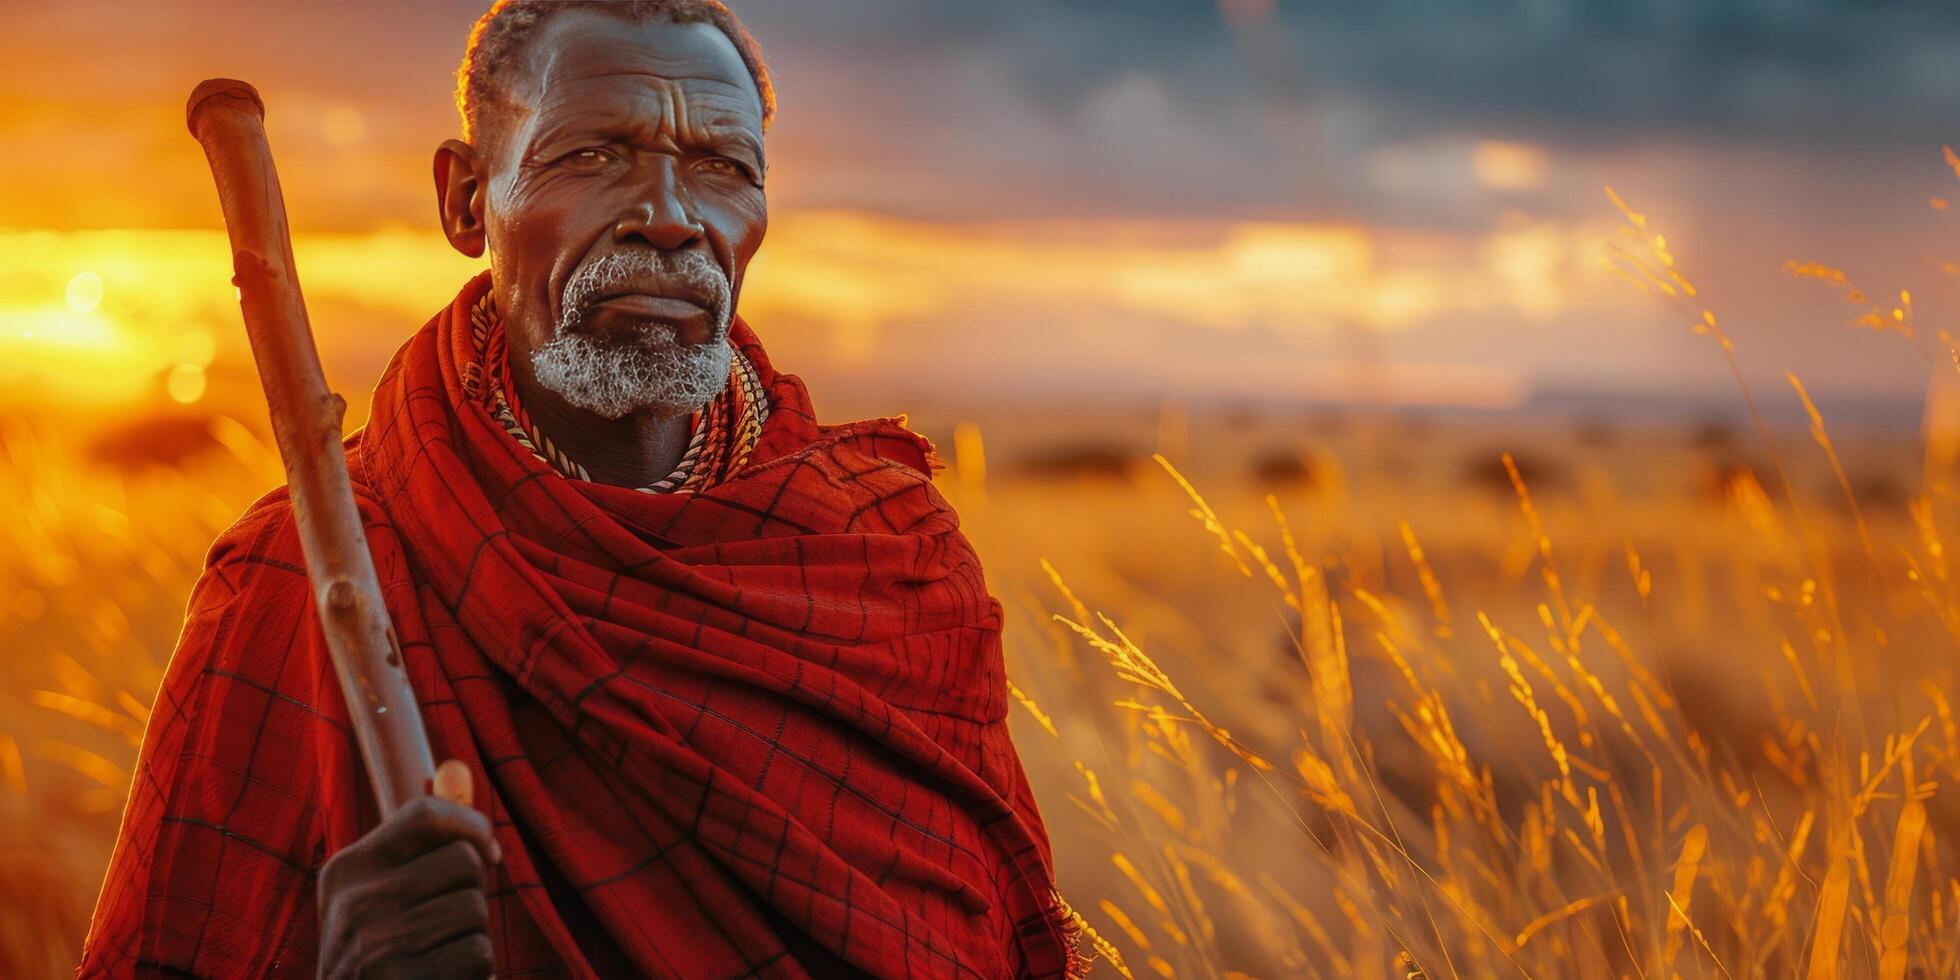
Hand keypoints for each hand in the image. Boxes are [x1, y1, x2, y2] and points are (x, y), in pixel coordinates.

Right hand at [317, 760, 499, 978]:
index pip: (426, 814)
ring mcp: (376, 946)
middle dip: (471, 896)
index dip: (472, 827)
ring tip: (438, 961)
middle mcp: (355, 903)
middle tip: (444, 929)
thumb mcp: (381, 898)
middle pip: (464, 862)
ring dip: (471, 940)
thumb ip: (421, 841)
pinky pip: (478, 955)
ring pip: (476, 910)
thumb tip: (456, 770)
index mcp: (347, 871)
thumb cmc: (382, 960)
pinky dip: (473, 974)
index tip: (488, 853)